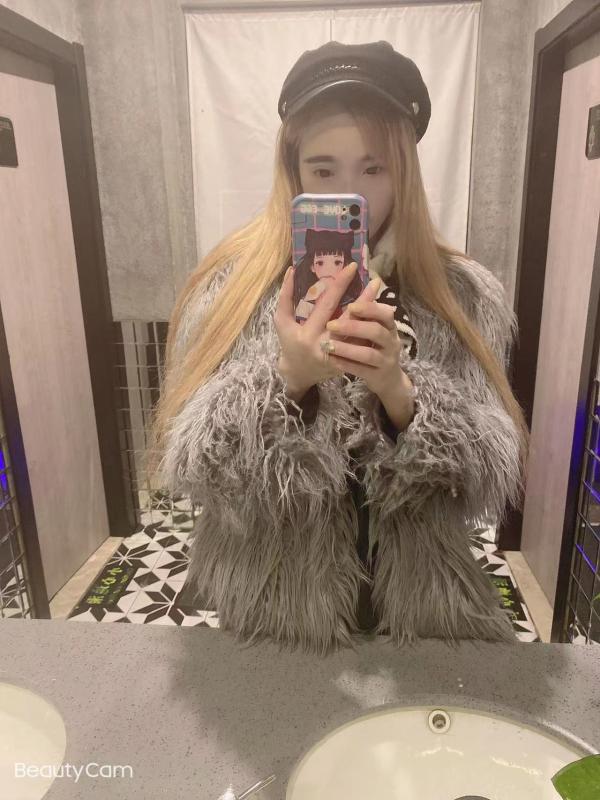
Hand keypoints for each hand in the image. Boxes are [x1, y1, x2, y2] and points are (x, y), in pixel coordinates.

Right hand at [274, 261, 382, 394]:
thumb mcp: (282, 322)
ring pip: (360, 332)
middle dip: (363, 298)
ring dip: (372, 312)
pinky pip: (362, 343)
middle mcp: (325, 345)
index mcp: (308, 333)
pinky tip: (379, 313)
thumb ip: (285, 297)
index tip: (352, 267)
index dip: (339, 285)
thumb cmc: (289, 343)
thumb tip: (292, 270)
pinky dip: (371, 327)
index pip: (327, 304)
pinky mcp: (348, 361)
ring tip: (379, 294)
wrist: (298, 374)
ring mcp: (339, 355)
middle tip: (374, 280)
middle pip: (349, 319)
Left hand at [324, 296, 412, 401]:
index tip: (351, 306)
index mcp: (390, 327)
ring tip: (328, 345)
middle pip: (376, 332)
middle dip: (353, 327)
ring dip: (347, 348)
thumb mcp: (377, 329)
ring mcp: (386, 360)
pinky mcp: (378, 376)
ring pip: (368, 354)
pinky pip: (363, 371)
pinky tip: (333, 360)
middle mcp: (391, 342)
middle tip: (331, 325)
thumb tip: (369, 281)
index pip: (385, 314)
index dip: (369, 309)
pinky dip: (347, 365)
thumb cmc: (378, 347)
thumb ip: (370, 311)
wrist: (389, 380)